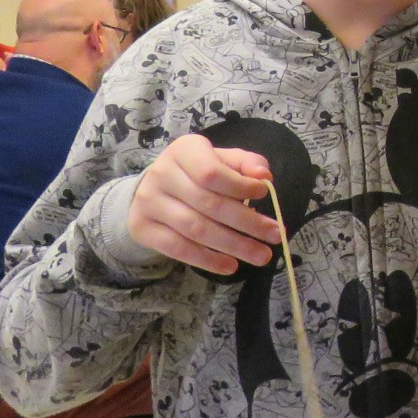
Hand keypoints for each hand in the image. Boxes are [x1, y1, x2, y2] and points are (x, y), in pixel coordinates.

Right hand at [127, 134, 278, 275]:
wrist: (153, 189)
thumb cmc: (197, 172)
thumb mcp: (222, 160)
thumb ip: (246, 163)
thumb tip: (264, 176)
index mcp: (184, 151)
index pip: (212, 172)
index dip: (240, 186)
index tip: (265, 195)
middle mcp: (161, 174)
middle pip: (209, 204)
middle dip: (248, 223)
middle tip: (276, 236)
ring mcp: (148, 202)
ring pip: (195, 229)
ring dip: (233, 245)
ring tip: (261, 256)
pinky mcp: (142, 228)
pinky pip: (177, 248)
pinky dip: (207, 260)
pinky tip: (230, 266)